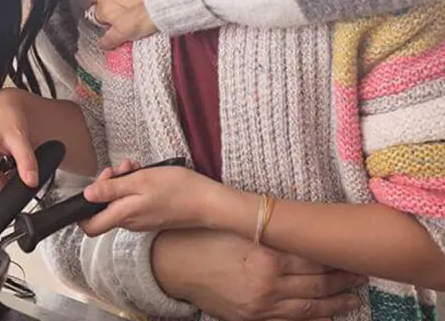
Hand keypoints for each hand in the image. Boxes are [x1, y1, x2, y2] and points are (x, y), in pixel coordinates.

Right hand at [0, 88, 39, 212]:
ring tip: (14, 166)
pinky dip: (0, 177)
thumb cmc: (5, 117)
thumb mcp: (19, 138)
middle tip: (18, 176)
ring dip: (3, 182)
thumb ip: (26, 161)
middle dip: (3, 189)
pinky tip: (8, 165)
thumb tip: (31, 182)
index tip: (2, 213)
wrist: (0, 106)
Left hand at [80, 165, 226, 235]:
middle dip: (109, 183)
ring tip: (135, 167)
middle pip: (105, 207)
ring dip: (123, 181)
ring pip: (120, 201)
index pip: (90, 226)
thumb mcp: (140, 181)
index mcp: (124, 216)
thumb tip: (87, 195)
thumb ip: (112, 190)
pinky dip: (135, 186)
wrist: (207, 202)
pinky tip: (145, 173)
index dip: (83, 209)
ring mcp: (142, 220)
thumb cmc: (176, 190)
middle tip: (121, 168)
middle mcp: (130, 222)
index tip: (93, 186)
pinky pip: (134, 201)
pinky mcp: (152, 215)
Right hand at [153, 229, 365, 320]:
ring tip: (356, 297)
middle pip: (317, 284)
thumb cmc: (203, 238)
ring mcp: (262, 306)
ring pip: (309, 307)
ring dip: (336, 303)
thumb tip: (296, 225)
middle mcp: (268, 284)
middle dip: (343, 280)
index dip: (335, 257)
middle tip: (363, 272)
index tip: (352, 251)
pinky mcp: (253, 319)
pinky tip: (326, 314)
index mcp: (265, 256)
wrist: (173, 266)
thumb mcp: (236, 226)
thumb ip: (267, 229)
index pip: (312, 258)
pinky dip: (312, 318)